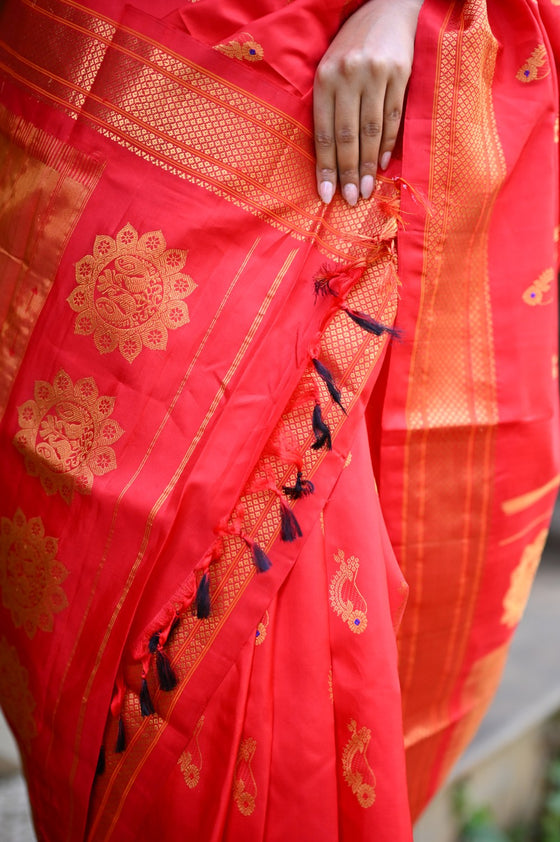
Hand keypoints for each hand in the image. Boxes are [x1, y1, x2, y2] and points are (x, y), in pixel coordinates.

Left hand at [313, 0, 422, 204]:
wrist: (387, 6)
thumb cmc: (352, 45)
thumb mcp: (330, 68)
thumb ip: (328, 105)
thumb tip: (329, 155)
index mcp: (325, 78)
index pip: (323, 132)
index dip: (325, 166)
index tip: (325, 194)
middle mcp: (349, 76)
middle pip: (348, 136)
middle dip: (348, 172)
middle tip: (350, 200)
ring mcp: (376, 75)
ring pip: (371, 131)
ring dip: (369, 166)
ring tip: (366, 190)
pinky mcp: (400, 74)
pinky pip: (393, 117)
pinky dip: (387, 144)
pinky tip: (383, 164)